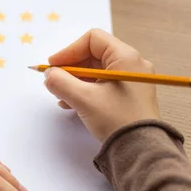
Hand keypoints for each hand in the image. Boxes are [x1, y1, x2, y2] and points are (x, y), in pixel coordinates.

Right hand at [44, 29, 159, 141]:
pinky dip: (86, 90)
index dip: (69, 50)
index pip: (92, 39)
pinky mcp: (130, 96)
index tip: (53, 66)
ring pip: (96, 71)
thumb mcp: (84, 99)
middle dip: (71, 68)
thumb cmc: (117, 120)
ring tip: (61, 96)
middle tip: (54, 81)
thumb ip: (61, 82)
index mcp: (126, 57)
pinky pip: (103, 85)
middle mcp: (132, 65)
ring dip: (75, 81)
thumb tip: (49, 74)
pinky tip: (72, 104)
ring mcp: (132, 81)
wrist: (141, 151)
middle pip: (94, 55)